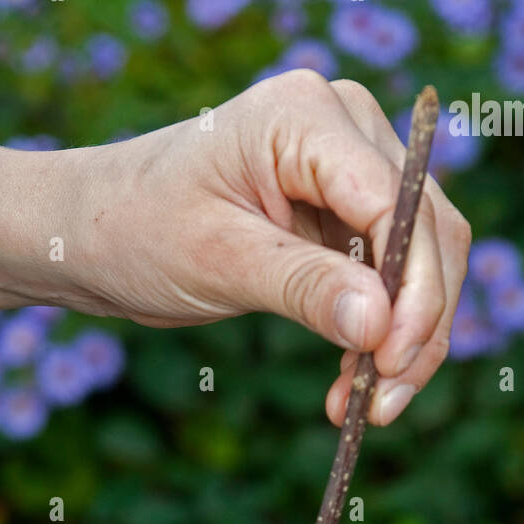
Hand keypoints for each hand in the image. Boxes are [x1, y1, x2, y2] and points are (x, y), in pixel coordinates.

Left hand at [56, 71, 470, 426]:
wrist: (96, 237)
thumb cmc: (136, 229)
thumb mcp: (217, 260)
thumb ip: (303, 287)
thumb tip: (379, 325)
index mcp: (307, 116)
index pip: (394, 203)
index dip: (409, 288)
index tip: (388, 363)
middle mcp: (345, 129)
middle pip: (427, 230)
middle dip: (417, 324)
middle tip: (382, 404)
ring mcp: (352, 169)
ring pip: (424, 259)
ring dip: (409, 339)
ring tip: (368, 407)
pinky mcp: (346, 215)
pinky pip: (392, 278)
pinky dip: (384, 335)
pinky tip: (354, 385)